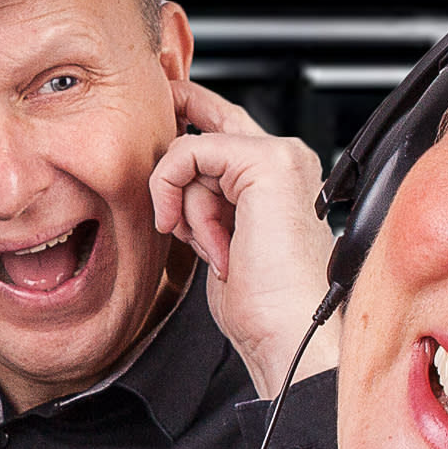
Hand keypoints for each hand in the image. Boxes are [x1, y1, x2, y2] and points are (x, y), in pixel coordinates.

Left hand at [151, 79, 342, 400]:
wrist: (290, 334)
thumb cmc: (262, 306)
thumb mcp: (219, 242)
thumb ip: (204, 207)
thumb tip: (169, 193)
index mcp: (277, 180)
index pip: (227, 128)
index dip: (189, 118)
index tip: (161, 119)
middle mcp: (284, 160)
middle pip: (212, 114)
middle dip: (177, 116)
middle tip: (157, 123)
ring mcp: (280, 157)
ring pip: (191, 149)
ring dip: (184, 207)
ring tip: (214, 250)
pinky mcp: (267, 163)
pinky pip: (189, 152)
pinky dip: (175, 192)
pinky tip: (195, 235)